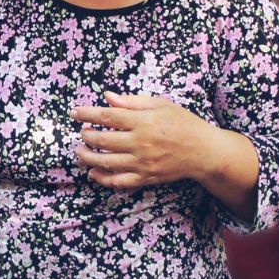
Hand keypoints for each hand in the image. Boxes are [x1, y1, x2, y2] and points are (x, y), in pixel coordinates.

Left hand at [71, 91, 214, 189]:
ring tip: (79, 152)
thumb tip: (107, 96)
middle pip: (102, 140)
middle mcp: (140, 143)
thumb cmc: (183, 123)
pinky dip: (103, 178)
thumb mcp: (160, 105)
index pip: (107, 116)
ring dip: (87, 157)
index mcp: (143, 121)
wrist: (204, 151)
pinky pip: (119, 182)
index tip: (73, 112)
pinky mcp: (145, 178)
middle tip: (81, 133)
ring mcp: (142, 163)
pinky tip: (93, 172)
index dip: (86, 114)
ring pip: (106, 162)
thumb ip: (132, 102)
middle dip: (86, 136)